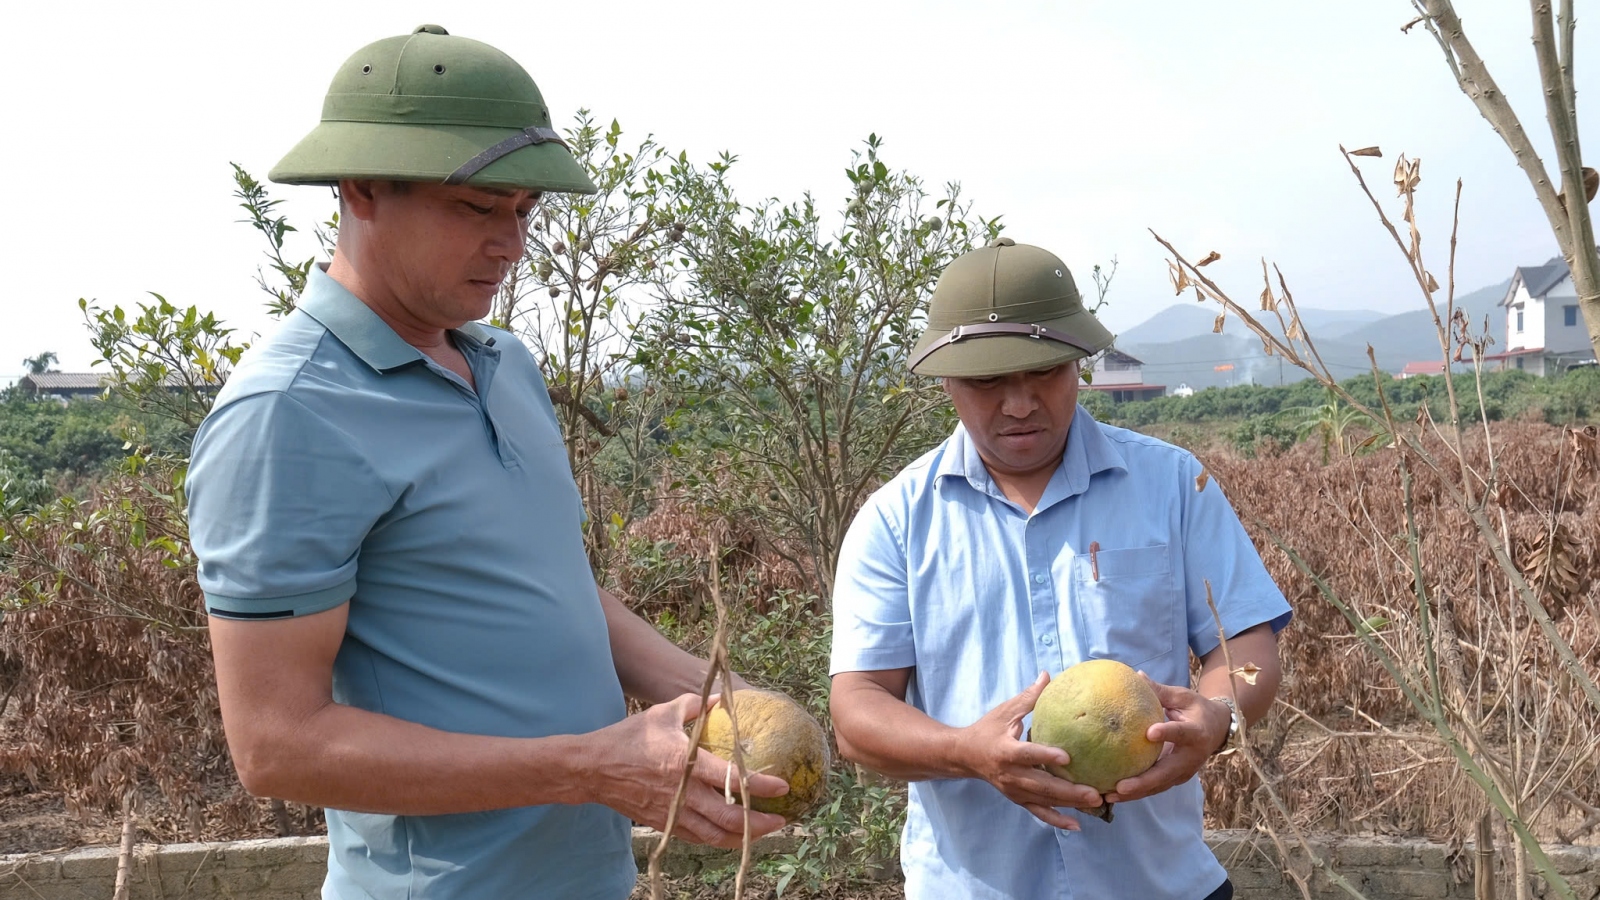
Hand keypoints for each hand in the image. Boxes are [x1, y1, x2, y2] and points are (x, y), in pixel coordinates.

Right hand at [586, 693, 790, 847]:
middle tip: (781, 819)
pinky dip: (717, 838)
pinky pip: (696, 837)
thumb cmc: (629, 737)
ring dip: (743, 836)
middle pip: (729, 817)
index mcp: (686, 764)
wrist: (593, 769)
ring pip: (715, 835)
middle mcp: (683, 793)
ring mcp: (672, 812)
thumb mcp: (663, 714)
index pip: (732, 779)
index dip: (761, 786)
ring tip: (762, 832)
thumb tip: (720, 699)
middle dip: (760, 822)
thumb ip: (695, 705)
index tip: (783, 788)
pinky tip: (731, 834)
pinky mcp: (662, 823)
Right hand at [956, 671, 1103, 829]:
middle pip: (1042, 786)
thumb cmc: (987, 730)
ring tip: (1096, 803)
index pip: (1027, 754)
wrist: (965, 756)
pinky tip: (1077, 825)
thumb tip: (1048, 675)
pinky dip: (1057, 820)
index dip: (1045, 756)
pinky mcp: (1017, 799)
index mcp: (1005, 750)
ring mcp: (1014, 790)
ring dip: (1070, 804)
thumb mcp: (1004, 711)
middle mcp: (1010, 774)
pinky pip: (1039, 812)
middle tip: (1096, 792)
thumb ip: (1028, 697)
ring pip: (1044, 801)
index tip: (1067, 757)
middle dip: (1069, 791)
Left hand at [1104, 674, 1230, 803]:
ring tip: (1110, 796)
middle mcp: (1192, 757)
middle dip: (1143, 782)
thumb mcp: (1183, 697)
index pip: (1182, 733)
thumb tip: (1137, 676)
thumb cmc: (1197, 709)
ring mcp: (1184, 771)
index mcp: (1197, 732)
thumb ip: (1160, 691)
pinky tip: (1113, 795)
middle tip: (1120, 786)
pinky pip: (1155, 787)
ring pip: (1159, 785)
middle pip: (1167, 772)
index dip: (1167, 733)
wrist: (1218, 730)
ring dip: (1135, 793)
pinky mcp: (1175, 778)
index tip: (1149, 733)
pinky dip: (1137, 793)